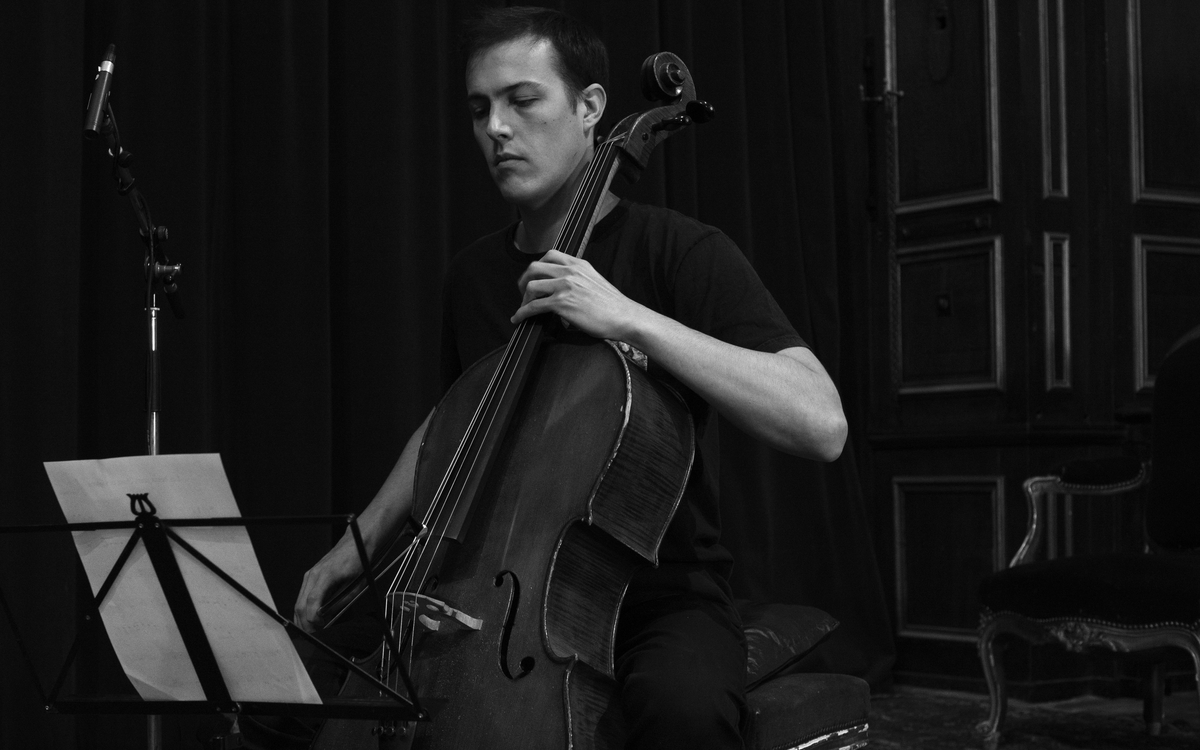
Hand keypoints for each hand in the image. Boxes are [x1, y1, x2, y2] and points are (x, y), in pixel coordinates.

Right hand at [293, 538, 362, 632]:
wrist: (356, 542)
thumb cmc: (358, 561)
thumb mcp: (356, 585)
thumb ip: (342, 602)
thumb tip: (330, 619)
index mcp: (324, 576)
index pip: (311, 602)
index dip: (313, 619)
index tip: (320, 629)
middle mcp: (312, 575)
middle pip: (300, 605)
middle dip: (306, 623)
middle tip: (316, 635)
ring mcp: (309, 576)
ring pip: (298, 603)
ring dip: (303, 618)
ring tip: (315, 630)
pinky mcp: (310, 577)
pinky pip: (302, 597)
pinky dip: (304, 610)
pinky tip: (313, 619)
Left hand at [512, 250, 644, 339]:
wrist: (624, 316)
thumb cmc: (612, 305)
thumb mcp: (594, 281)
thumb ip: (577, 279)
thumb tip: (562, 290)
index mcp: (578, 264)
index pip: (549, 256)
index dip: (537, 267)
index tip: (534, 278)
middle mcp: (570, 272)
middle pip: (534, 267)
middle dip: (524, 280)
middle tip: (524, 293)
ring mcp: (565, 286)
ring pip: (531, 285)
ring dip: (523, 298)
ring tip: (523, 308)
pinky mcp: (562, 303)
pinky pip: (533, 306)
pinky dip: (522, 313)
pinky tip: (518, 319)